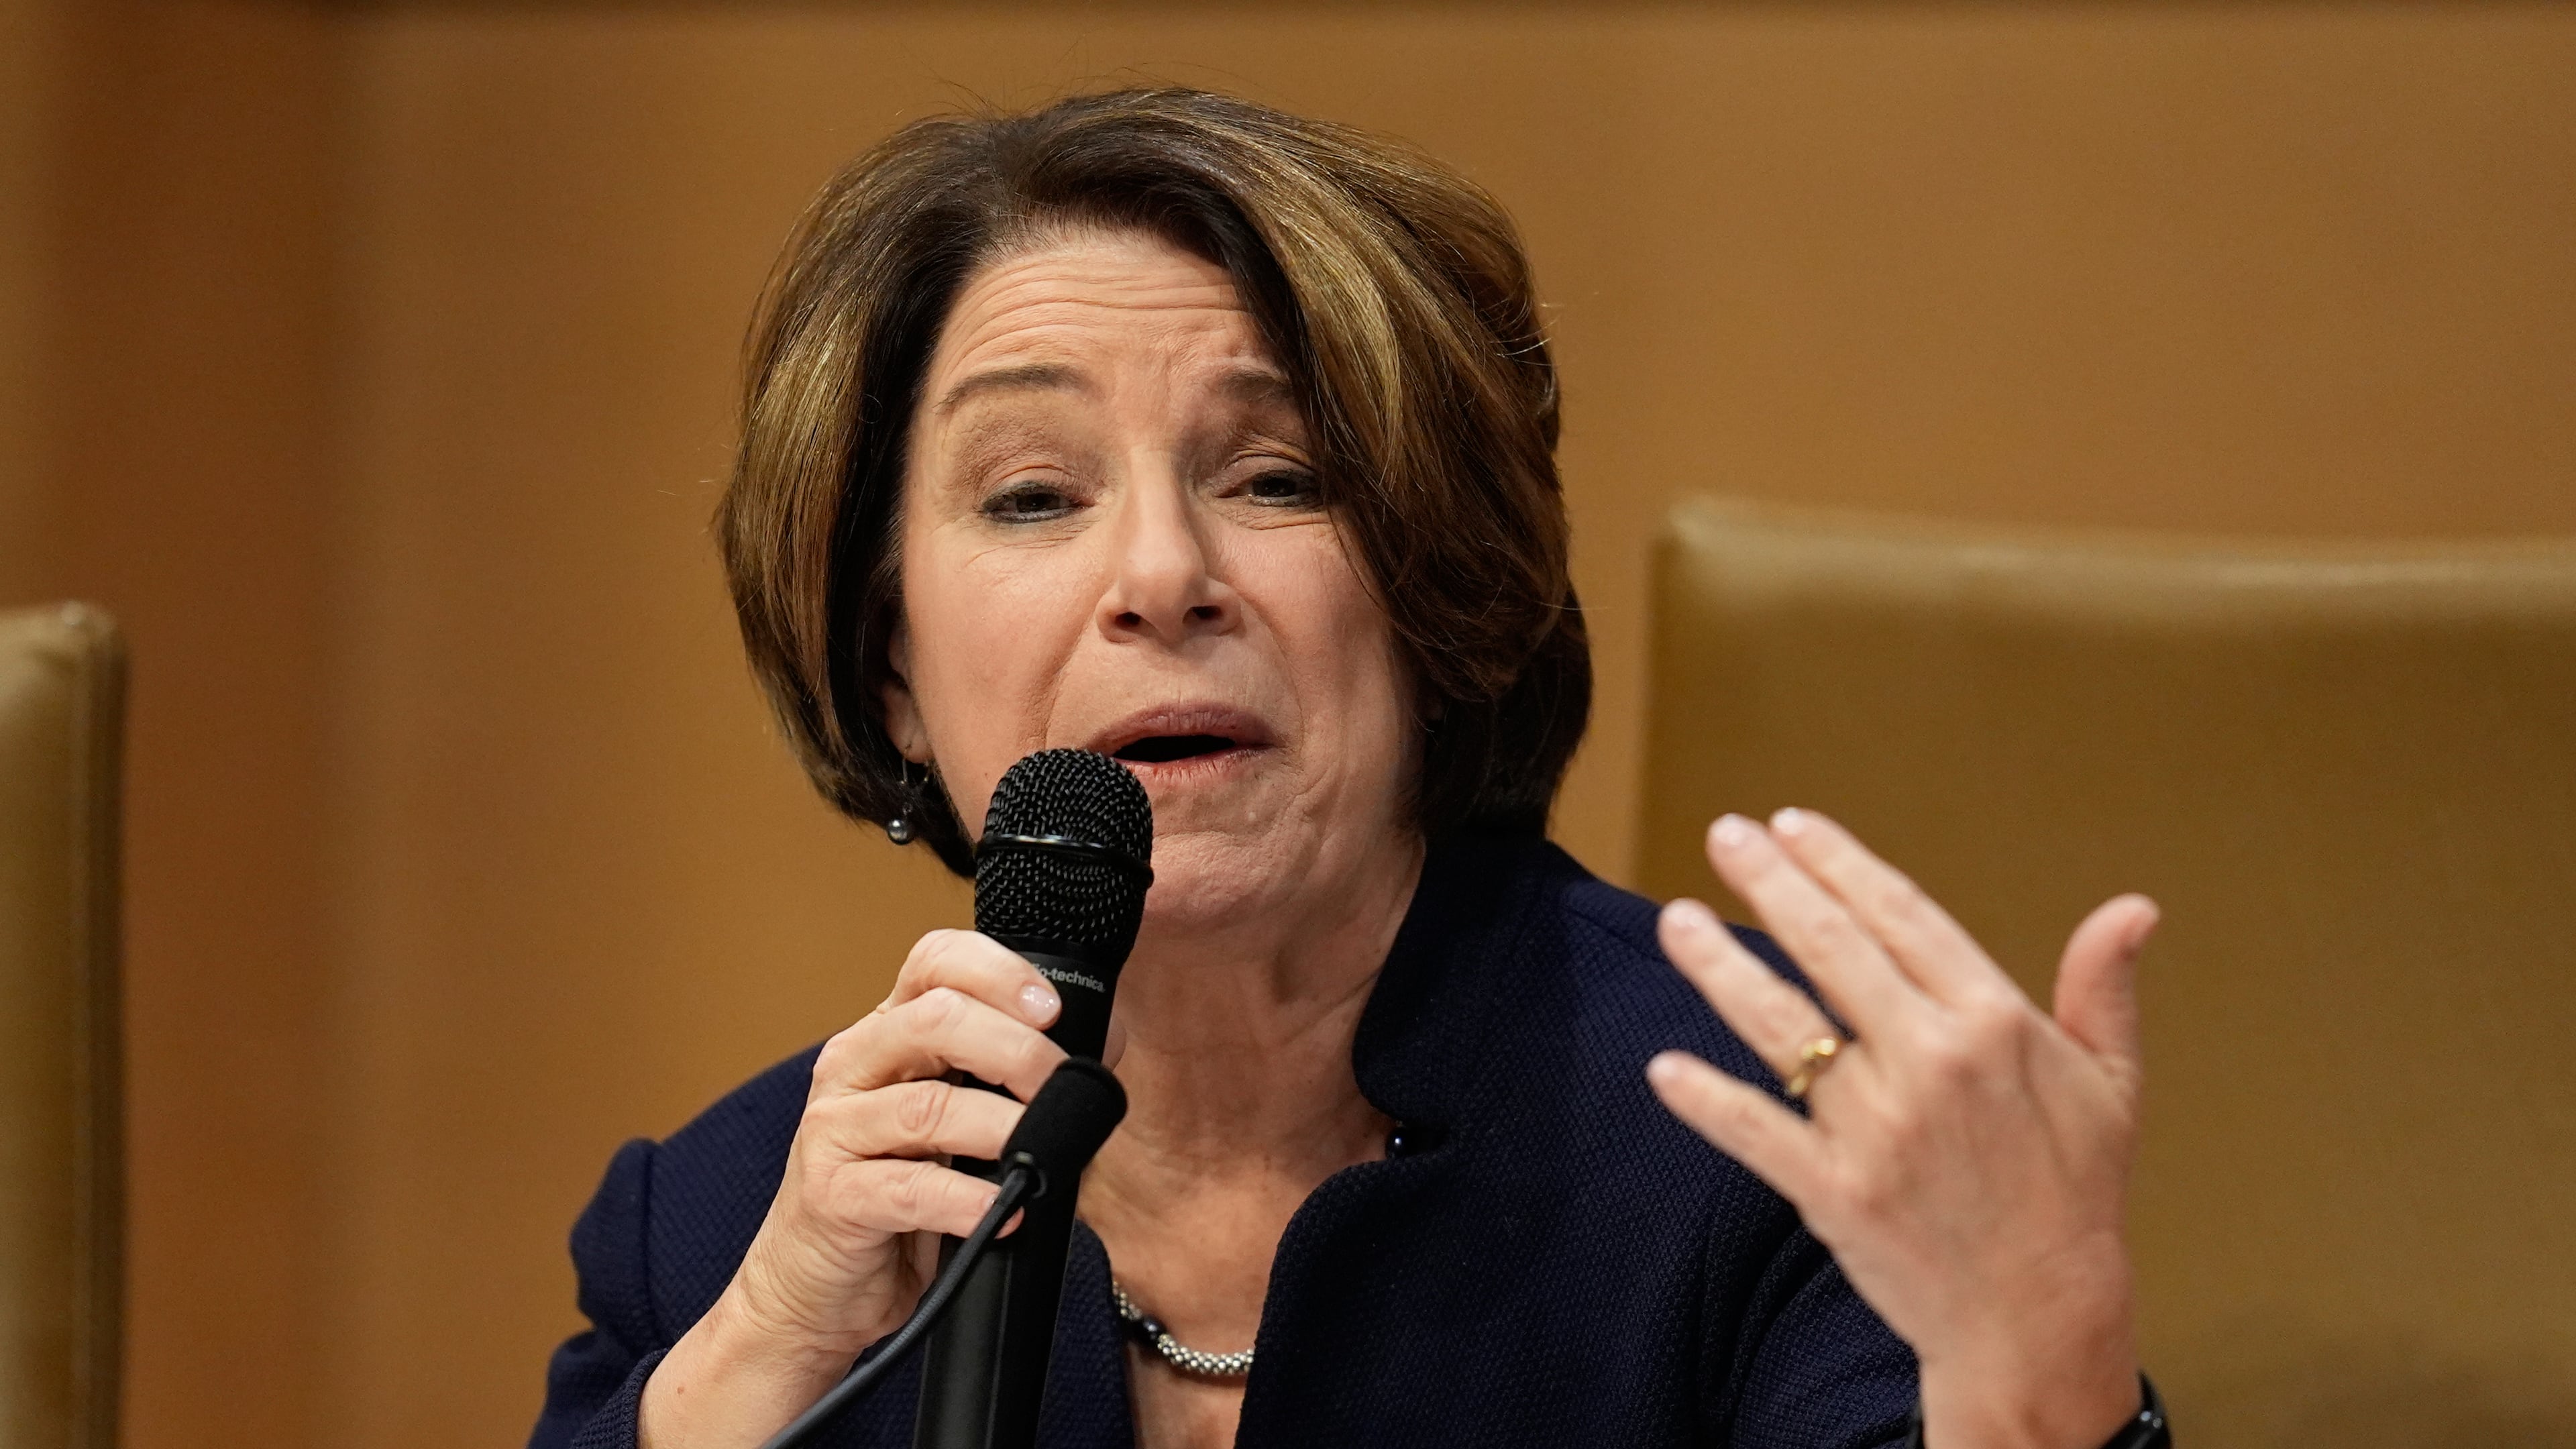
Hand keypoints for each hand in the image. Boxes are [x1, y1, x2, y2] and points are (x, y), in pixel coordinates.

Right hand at [640, 929, 1071, 1447]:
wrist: (814, 1290)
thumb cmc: (897, 1199)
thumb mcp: (952, 1124)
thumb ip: (1001, 1081)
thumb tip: (1101, 1048)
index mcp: (886, 1035)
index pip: (934, 962)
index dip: (998, 971)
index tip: (1052, 1008)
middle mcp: (852, 1067)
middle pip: (933, 1020)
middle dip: (1014, 1048)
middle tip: (1059, 1085)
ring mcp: (834, 1130)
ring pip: (927, 1107)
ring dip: (1001, 1127)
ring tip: (1042, 1151)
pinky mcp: (831, 1196)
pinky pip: (909, 1189)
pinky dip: (969, 1201)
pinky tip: (1007, 1211)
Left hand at [1646, 809, 2156, 1448]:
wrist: (2040, 1317)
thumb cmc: (2075, 1191)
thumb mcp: (2111, 1083)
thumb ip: (2102, 988)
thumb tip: (2135, 908)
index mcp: (1994, 1023)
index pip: (1902, 915)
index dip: (1841, 863)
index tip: (1792, 823)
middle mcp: (1931, 1062)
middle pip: (1831, 950)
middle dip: (1770, 884)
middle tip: (1724, 835)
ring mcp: (1877, 1127)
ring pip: (1779, 1025)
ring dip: (1719, 967)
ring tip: (1676, 920)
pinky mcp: (1836, 1190)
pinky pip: (1754, 1131)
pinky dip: (1705, 1100)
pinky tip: (1663, 1068)